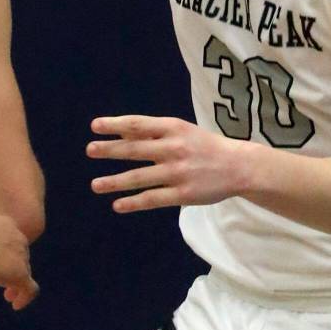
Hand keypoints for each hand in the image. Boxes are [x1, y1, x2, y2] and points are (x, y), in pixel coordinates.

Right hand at [0, 213, 37, 309]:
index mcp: (5, 224)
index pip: (11, 239)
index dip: (7, 252)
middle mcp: (18, 238)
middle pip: (19, 255)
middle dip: (13, 268)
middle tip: (4, 282)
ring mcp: (21, 257)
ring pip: (24, 271)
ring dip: (17, 283)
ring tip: (10, 296)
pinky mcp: (20, 274)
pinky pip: (30, 289)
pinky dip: (25, 297)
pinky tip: (16, 305)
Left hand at [87, 115, 244, 211]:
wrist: (240, 167)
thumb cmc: (206, 147)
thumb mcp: (183, 132)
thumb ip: (154, 133)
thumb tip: (119, 134)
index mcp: (174, 129)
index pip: (138, 124)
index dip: (115, 125)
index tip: (95, 126)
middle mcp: (174, 149)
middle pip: (135, 149)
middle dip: (110, 150)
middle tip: (90, 150)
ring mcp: (178, 172)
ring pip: (139, 177)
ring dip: (114, 181)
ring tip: (95, 185)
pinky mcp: (183, 194)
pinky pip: (153, 199)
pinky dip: (133, 203)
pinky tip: (118, 205)